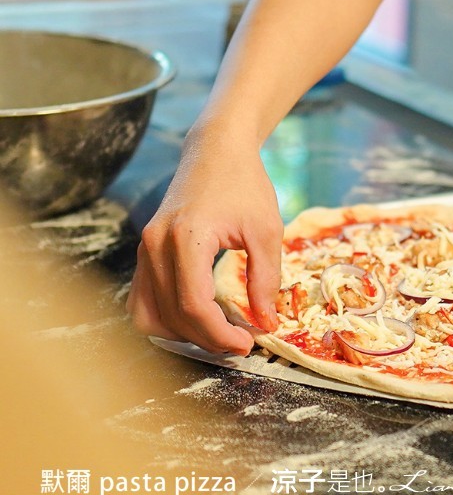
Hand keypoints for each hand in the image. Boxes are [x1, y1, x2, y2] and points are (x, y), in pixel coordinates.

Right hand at [126, 124, 282, 353]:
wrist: (216, 150)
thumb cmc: (245, 184)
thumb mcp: (267, 230)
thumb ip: (266, 279)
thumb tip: (267, 323)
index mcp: (187, 238)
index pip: (193, 305)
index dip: (219, 334)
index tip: (248, 343)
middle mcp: (155, 246)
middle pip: (172, 315)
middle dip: (207, 338)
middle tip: (241, 342)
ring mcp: (144, 249)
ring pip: (148, 314)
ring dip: (183, 333)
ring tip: (220, 332)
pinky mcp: (144, 252)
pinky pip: (142, 300)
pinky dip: (166, 318)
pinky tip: (197, 319)